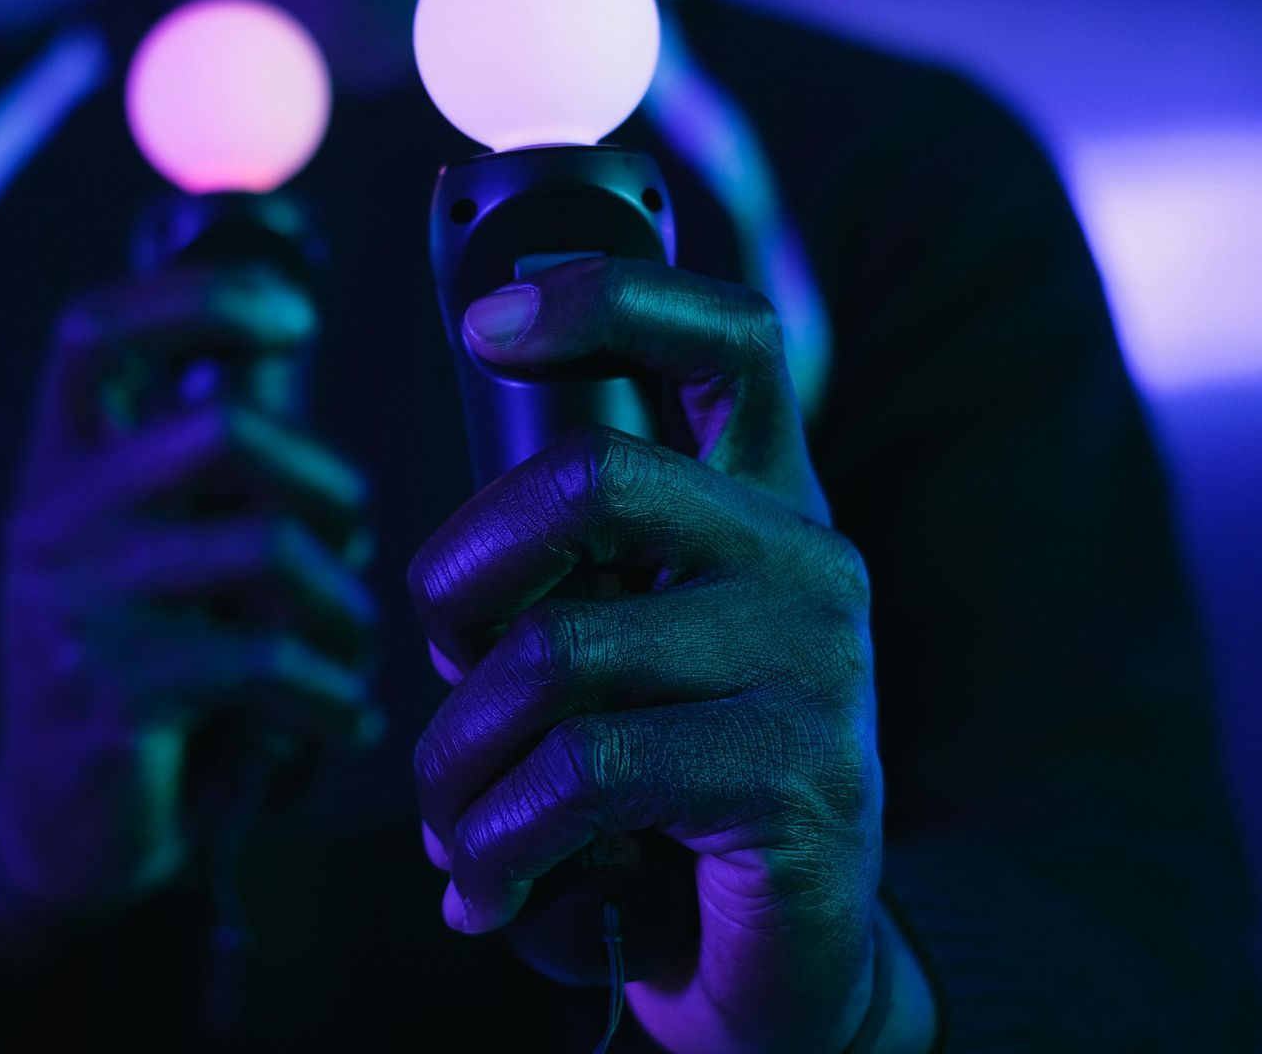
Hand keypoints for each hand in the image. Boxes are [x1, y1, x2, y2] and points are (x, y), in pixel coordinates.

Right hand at [0, 265, 378, 940]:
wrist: (53, 820)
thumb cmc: (127, 658)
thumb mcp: (138, 541)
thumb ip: (195, 455)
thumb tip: (285, 344)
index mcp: (58, 461)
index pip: (95, 329)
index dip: (200, 295)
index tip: (292, 316)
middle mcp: (54, 516)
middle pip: (224, 429)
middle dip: (327, 480)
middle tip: (349, 536)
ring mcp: (77, 605)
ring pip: (267, 548)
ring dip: (342, 601)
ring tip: (349, 643)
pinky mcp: (114, 694)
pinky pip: (270, 662)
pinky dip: (334, 694)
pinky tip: (342, 717)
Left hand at [410, 256, 901, 1052]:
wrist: (779, 968)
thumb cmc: (667, 794)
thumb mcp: (627, 659)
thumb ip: (573, 580)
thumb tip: (445, 579)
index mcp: (767, 504)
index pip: (726, 338)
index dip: (606, 293)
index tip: (485, 322)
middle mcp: (807, 561)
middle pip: (591, 476)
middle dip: (458, 574)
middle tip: (443, 665)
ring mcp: (817, 667)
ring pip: (554, 650)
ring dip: (455, 755)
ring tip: (451, 821)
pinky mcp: (797, 780)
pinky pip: (579, 771)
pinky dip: (493, 839)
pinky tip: (486, 885)